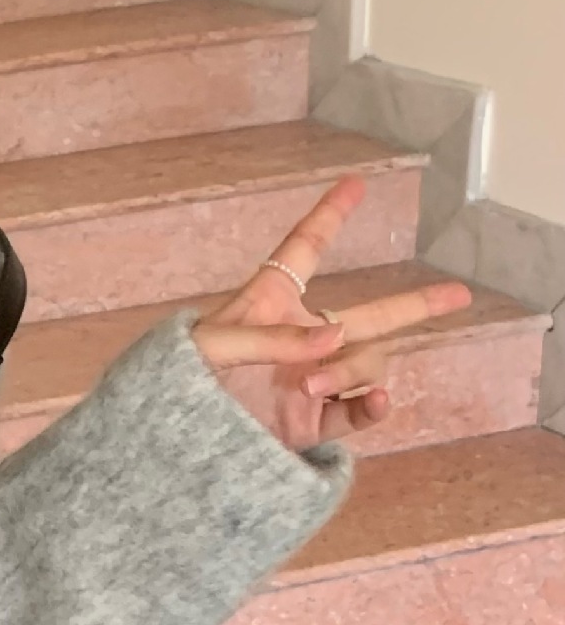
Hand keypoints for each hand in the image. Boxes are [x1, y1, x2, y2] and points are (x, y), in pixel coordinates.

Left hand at [189, 175, 472, 449]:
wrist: (164, 440)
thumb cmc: (173, 380)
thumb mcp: (213, 347)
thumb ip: (271, 340)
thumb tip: (335, 340)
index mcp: (267, 303)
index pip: (304, 251)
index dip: (328, 217)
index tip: (353, 184)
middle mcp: (298, 341)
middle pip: (371, 315)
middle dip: (417, 305)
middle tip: (459, 293)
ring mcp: (309, 381)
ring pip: (368, 363)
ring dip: (355, 370)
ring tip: (314, 384)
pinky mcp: (309, 424)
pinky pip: (358, 412)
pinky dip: (373, 406)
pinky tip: (377, 401)